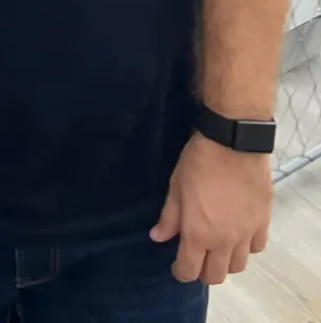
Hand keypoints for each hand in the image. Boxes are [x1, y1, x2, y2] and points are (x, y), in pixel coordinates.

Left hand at [150, 131, 271, 284]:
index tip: (177, 266)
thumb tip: (157, 237)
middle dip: (203, 271)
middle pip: (216, 276)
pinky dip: (246, 248)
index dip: (180, 272)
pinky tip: (238, 234)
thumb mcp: (176, 186)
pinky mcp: (263, 223)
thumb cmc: (199, 162)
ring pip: (238, 266)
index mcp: (198, 234)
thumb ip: (169, 217)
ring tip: (217, 247)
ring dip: (225, 262)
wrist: (234, 144)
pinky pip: (256, 248)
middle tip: (196, 257)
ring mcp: (246, 235)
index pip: (189, 270)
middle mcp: (224, 242)